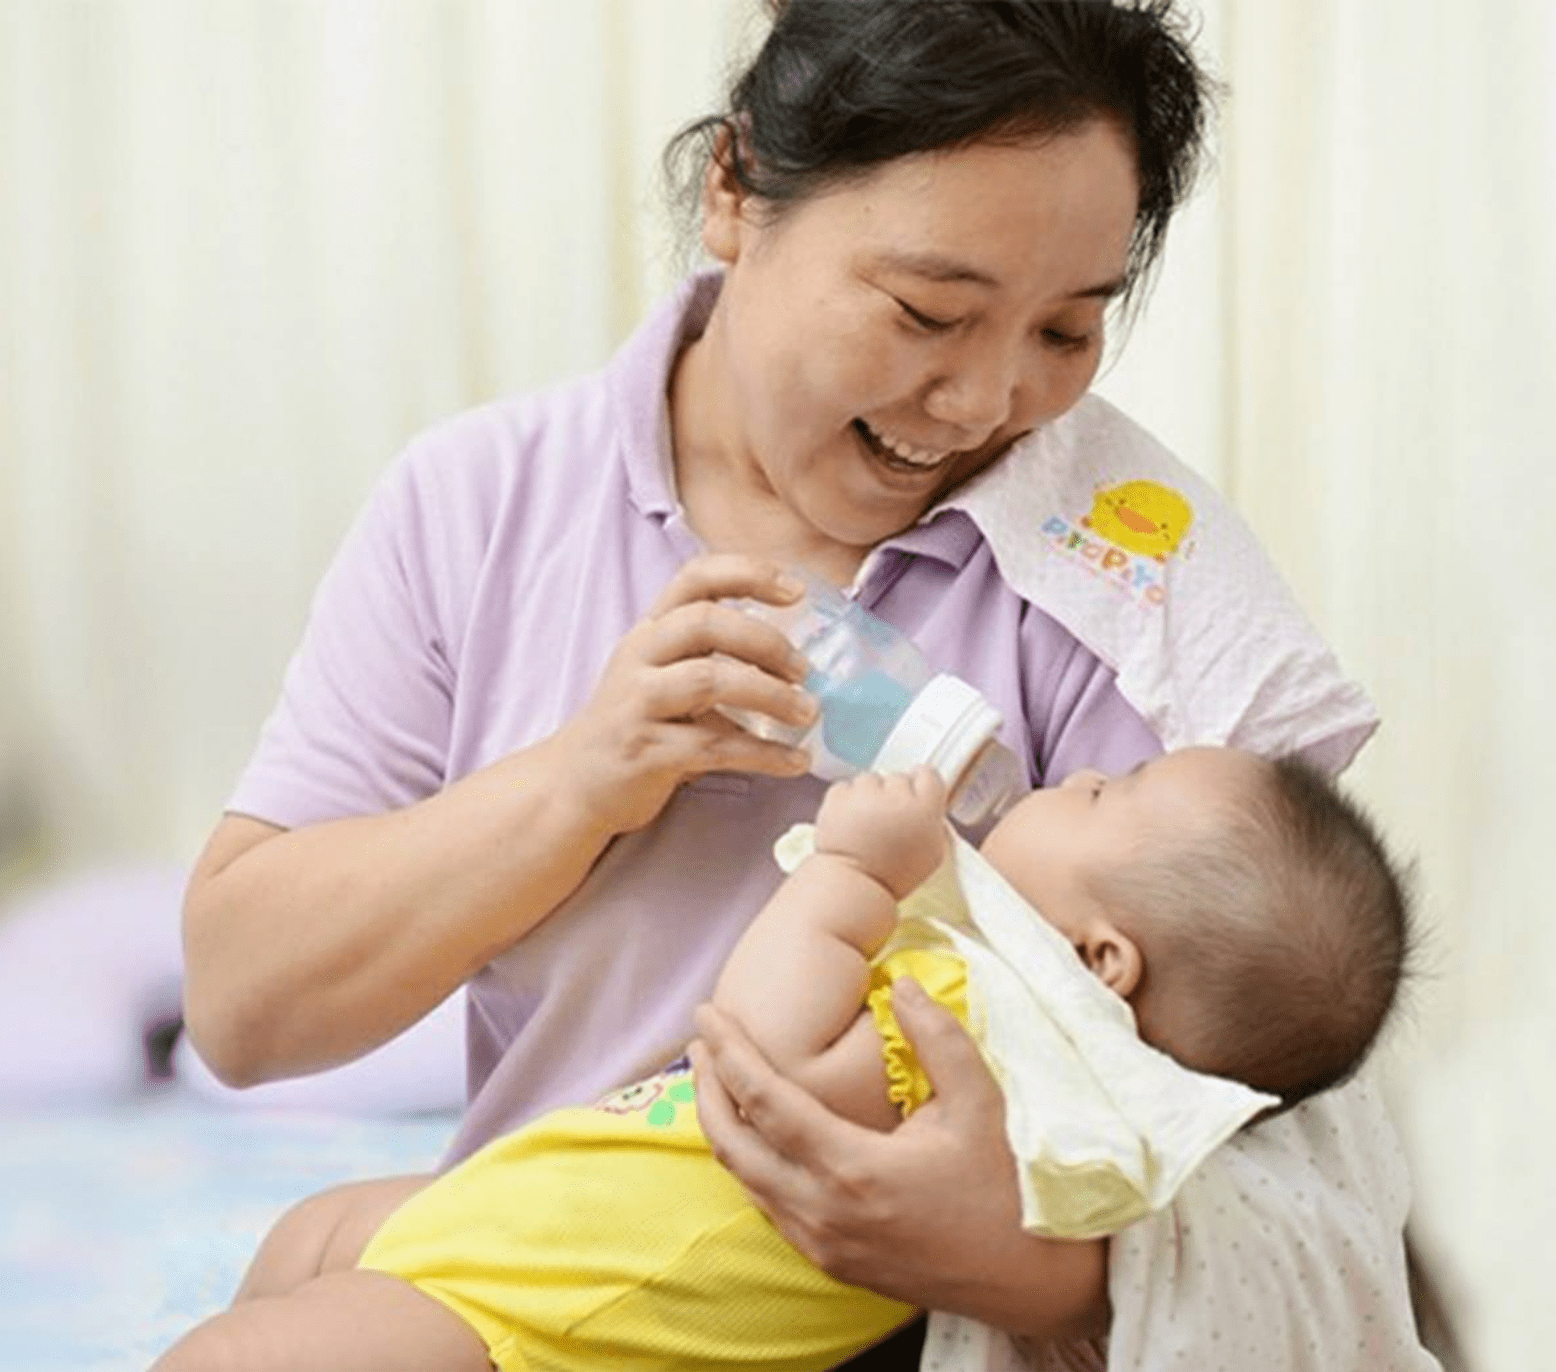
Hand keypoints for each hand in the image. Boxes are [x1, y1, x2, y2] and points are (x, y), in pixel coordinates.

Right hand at [550, 554, 817, 835]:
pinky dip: (763, 754)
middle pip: (705, 622)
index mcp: (651, 630)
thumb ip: (710, 653)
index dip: (748, 574)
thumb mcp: (661, 673)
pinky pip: (713, 747)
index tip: (797, 590)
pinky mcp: (644, 752)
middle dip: (764, 641)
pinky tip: (795, 760)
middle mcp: (639, 657)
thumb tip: (795, 654)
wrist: (575, 783)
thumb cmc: (636, 723)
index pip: (695, 578)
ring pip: (707, 681)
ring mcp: (637, 704)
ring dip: (769, 695)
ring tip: (807, 712)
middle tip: (804, 669)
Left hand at [689, 983, 1108, 1338]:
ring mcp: (824, 1244)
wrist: (1031, 1281)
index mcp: (853, 1169)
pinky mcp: (832, 1262)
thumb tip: (900, 984)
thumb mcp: (980, 1102)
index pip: (765, 1102)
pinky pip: (770, 1208)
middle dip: (708, 1088)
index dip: (729, 1054)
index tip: (706, 1015)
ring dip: (724, 1127)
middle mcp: (824, 1213)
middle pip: (734, 1146)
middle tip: (702, 1041)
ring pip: (745, 1182)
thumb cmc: (1006, 1186)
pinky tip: (759, 1135)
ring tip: (720, 1078)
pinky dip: (751, 1164)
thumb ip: (937, 1037)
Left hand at [813, 768, 947, 898]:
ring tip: (864, 822)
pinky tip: (847, 821)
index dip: (921, 784)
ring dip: (868, 795)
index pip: (928, 775)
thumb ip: (932, 822)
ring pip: (869, 779)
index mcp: (925, 809)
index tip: (915, 794)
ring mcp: (864, 794)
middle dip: (893, 794)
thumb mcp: (932, 854)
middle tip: (887, 819)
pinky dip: (845, 800)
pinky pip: (844, 787)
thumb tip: (926, 804)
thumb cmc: (895, 876)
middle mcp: (896, 795)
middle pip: (898, 778)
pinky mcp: (838, 797)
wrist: (853, 886)